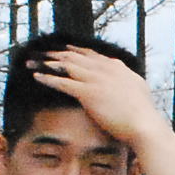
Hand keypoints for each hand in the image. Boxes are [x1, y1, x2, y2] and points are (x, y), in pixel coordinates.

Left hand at [29, 47, 170, 153]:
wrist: (144, 125)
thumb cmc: (143, 115)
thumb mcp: (137, 90)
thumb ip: (127, 82)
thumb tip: (126, 82)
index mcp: (117, 67)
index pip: (90, 54)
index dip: (74, 51)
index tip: (62, 50)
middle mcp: (105, 68)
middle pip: (73, 56)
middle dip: (54, 53)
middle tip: (39, 52)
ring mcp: (96, 79)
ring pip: (65, 65)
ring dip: (45, 62)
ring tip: (30, 61)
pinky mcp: (88, 92)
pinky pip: (62, 82)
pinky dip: (47, 78)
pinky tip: (36, 76)